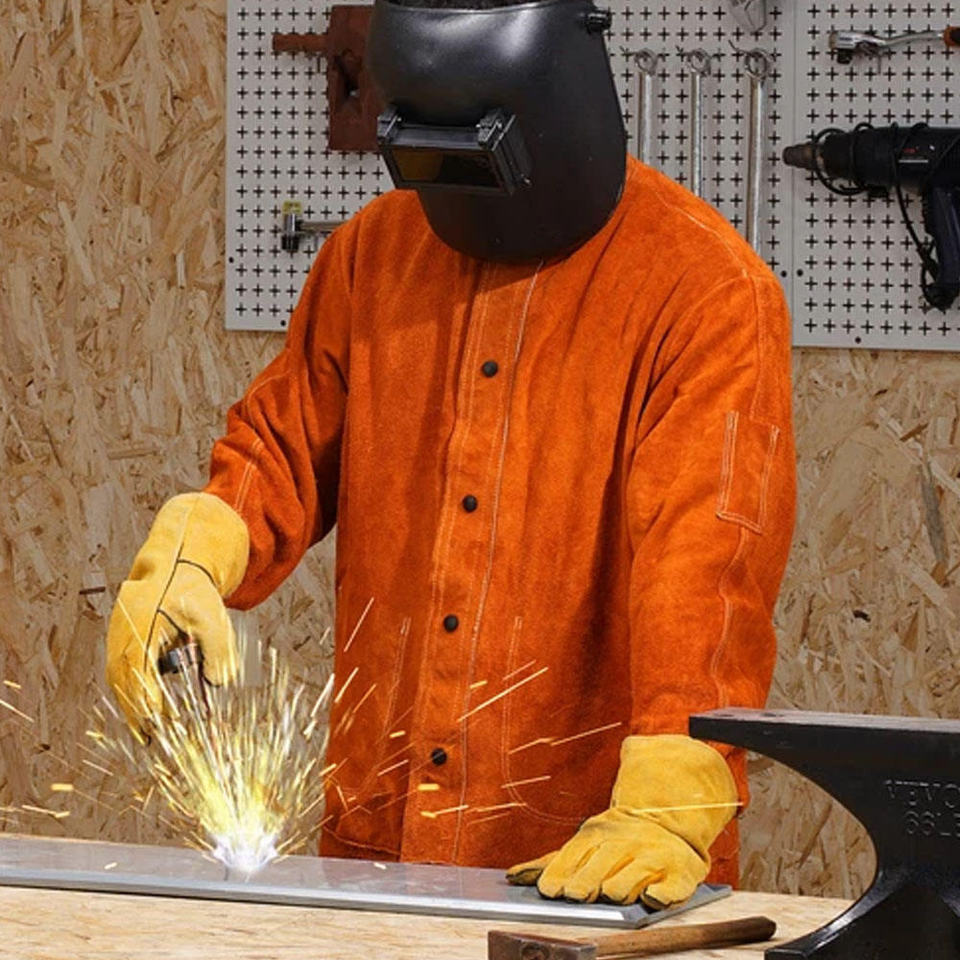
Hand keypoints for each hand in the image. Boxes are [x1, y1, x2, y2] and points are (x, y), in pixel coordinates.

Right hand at [105, 493, 248, 735]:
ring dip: (132, 700)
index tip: (155, 730)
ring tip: (150, 725)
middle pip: (122, 680)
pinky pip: (120, 666)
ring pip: (118, 675)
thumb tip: (219, 683)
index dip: (145, 705)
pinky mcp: (119, 633)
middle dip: (135, 711)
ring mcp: (117, 631)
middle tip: (149, 739)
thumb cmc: (194, 591)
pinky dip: (131, 685)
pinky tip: (147, 702)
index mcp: (143, 624)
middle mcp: (122, 630)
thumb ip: (219, 651)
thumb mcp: (213, 618)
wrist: (176, 561)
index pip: (139, 674)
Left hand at [506, 734, 737, 906]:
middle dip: (585, 883)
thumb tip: (512, 876)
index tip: (550, 891)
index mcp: (597, 836)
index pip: (574, 856)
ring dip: (618, 890)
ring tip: (612, 894)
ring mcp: (652, 859)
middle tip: (577, 894)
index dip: (560, 874)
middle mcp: (623, 845)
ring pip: (628, 880)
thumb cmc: (617, 843)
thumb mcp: (584, 843)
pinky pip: (668, 891)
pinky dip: (659, 895)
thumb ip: (551, 862)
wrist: (669, 823)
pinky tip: (649, 897)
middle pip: (598, 869)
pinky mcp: (680, 875)